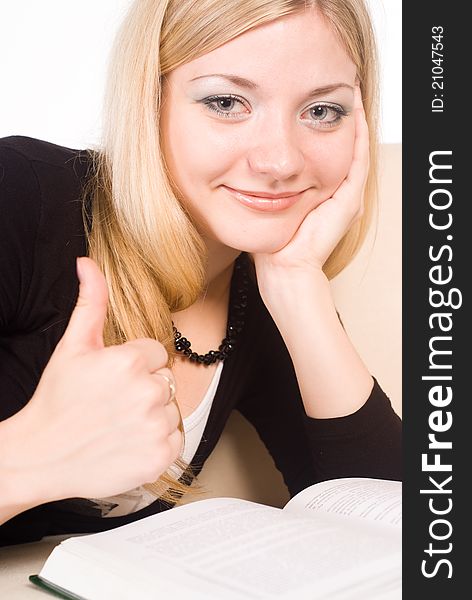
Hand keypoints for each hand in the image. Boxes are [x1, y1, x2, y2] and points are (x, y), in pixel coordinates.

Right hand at [17, 257, 182, 500]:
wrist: (41, 456)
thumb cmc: (56, 400)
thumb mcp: (72, 346)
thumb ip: (91, 302)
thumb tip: (88, 263)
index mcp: (131, 361)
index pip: (156, 353)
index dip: (134, 365)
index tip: (111, 381)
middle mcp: (149, 392)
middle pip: (165, 379)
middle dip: (144, 387)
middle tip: (113, 403)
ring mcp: (156, 426)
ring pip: (172, 408)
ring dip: (152, 414)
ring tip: (119, 423)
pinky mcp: (161, 456)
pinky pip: (176, 438)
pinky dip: (158, 441)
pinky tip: (130, 441)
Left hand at [251, 85, 368, 278]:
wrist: (282, 269)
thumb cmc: (268, 243)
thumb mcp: (260, 203)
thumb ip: (258, 183)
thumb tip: (239, 162)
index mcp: (317, 191)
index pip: (321, 148)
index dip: (317, 120)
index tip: (306, 95)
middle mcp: (336, 191)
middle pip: (341, 143)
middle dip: (336, 113)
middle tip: (335, 81)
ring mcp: (346, 195)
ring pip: (354, 146)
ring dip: (351, 117)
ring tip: (348, 85)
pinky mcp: (348, 199)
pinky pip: (358, 158)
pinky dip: (357, 132)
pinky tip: (351, 109)